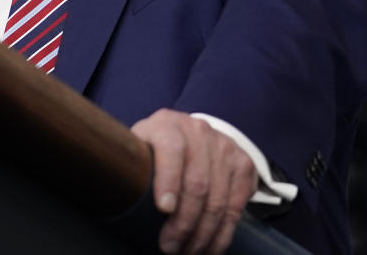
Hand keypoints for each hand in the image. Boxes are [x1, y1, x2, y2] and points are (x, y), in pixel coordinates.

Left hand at [130, 108, 257, 254]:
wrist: (188, 133)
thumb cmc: (154, 150)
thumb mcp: (139, 149)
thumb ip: (133, 167)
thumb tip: (124, 199)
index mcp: (167, 125)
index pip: (171, 150)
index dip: (168, 179)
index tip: (164, 208)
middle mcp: (199, 131)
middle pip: (197, 184)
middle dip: (184, 223)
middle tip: (170, 247)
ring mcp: (224, 146)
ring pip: (218, 201)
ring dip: (202, 235)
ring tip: (188, 252)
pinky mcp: (243, 164)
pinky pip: (236, 206)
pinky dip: (223, 233)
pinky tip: (210, 247)